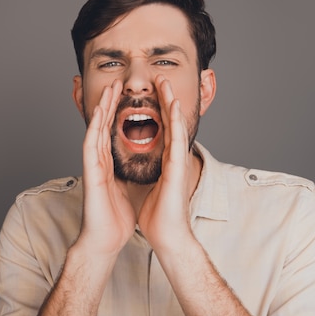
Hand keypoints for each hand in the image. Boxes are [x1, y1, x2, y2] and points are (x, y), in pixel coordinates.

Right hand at [77, 80, 135, 257]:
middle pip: (103, 127)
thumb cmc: (114, 219)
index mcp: (109, 165)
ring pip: (96, 131)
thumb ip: (126, 174)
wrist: (106, 240)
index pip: (112, 133)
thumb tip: (136, 165)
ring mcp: (93, 167)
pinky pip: (91, 147)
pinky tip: (99, 114)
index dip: (118, 113)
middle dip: (109, 104)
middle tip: (116, 84)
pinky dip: (94, 128)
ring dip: (102, 109)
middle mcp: (99, 162)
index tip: (125, 96)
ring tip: (109, 90)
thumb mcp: (126, 189)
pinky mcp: (90, 175)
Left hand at [137, 75, 194, 250]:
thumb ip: (147, 174)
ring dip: (170, 103)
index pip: (160, 130)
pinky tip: (173, 106)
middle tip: (160, 79)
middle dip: (164, 99)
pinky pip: (176, 140)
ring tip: (165, 83)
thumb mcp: (147, 188)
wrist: (167, 236)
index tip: (151, 93)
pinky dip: (175, 122)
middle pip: (168, 122)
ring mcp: (176, 163)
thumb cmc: (157, 217)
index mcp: (163, 163)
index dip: (156, 110)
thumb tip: (138, 167)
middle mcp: (171, 159)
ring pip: (174, 126)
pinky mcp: (177, 169)